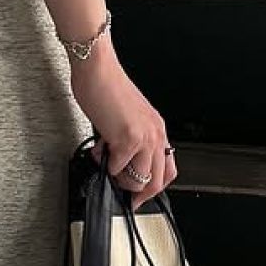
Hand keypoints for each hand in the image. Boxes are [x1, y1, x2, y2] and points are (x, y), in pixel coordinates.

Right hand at [67, 41, 175, 196]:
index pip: (167, 169)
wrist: (98, 70)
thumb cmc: (107, 87)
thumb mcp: (128, 117)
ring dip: (120, 179)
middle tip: (123, 194)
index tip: (139, 195)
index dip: (153, 187)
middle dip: (138, 193)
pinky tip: (99, 149)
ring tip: (107, 164)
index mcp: (157, 129)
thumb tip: (121, 161)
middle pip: (157, 181)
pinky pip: (117, 167)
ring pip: (139, 180)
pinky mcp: (127, 139)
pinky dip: (105, 164)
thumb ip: (130, 140)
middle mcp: (155, 134)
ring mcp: (143, 137)